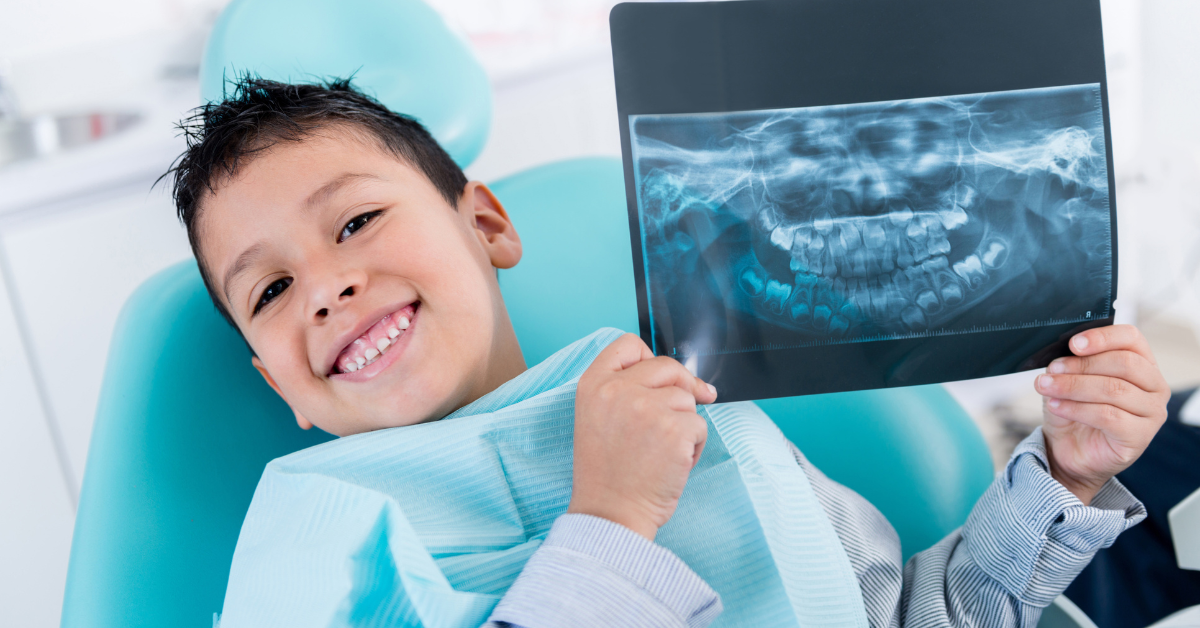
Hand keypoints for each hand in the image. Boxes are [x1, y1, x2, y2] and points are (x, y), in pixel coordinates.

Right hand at [568, 334, 717, 539]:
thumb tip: (676, 377)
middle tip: (685, 411)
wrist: (610, 514)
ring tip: (663, 452)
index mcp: (592, 385)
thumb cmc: (607, 475)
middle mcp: (617, 390)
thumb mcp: (597, 420)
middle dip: (682, 387)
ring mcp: (646, 407)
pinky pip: (700, 425)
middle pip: (667, 367)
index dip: (648, 357)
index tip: (661, 376)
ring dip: (685, 424)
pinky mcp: (674, 428)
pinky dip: (695, 446)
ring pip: (687, 399)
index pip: (627, 345)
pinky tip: (674, 464)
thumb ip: (622, 392)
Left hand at [1036, 325, 1168, 504]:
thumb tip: (1059, 356)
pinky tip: (1056, 405)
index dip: (1102, 337)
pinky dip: (1076, 408)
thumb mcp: (1069, 379)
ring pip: (1114, 389)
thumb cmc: (1074, 409)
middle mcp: (1154, 386)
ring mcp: (1151, 413)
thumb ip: (1071, 363)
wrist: (1069, 449)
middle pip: (1124, 363)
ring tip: (1046, 387)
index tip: (1073, 343)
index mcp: (1142, 363)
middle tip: (1052, 369)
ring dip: (1073, 386)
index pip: (1132, 338)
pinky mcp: (1140, 436)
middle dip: (1082, 365)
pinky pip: (1108, 416)